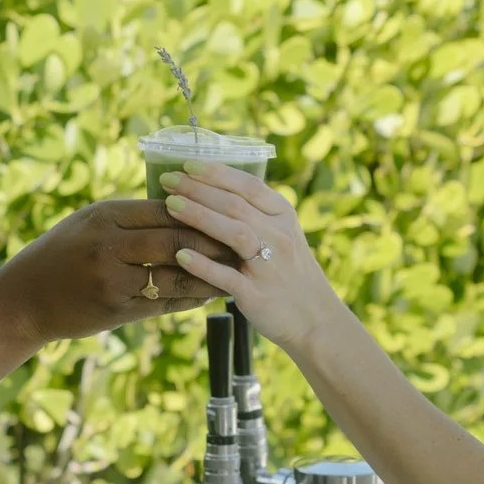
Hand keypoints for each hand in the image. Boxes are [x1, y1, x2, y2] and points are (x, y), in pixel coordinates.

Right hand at [0, 199, 234, 341]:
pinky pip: (166, 304)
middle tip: (244, 242)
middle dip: (215, 242)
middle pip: (177, 240)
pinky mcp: (116, 311)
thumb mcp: (88, 223)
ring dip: (211, 274)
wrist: (23, 301)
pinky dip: (192, 298)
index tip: (229, 211)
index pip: (165, 208)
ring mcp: (113, 281)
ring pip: (177, 276)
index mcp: (104, 216)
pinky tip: (211, 293)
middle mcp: (109, 246)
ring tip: (236, 271)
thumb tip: (181, 208)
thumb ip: (130, 217)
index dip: (201, 211)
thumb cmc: (58, 255)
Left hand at [160, 165, 349, 350]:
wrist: (315, 319)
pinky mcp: (257, 295)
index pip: (249, 186)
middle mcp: (279, 237)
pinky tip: (180, 255)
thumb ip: (255, 212)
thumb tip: (212, 187)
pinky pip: (228, 277)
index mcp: (283, 216)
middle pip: (236, 205)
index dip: (216, 173)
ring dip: (200, 216)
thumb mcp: (282, 234)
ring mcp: (269, 267)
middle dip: (198, 189)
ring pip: (234, 234)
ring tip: (170, 206)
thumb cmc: (289, 272)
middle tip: (167, 180)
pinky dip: (204, 265)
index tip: (187, 164)